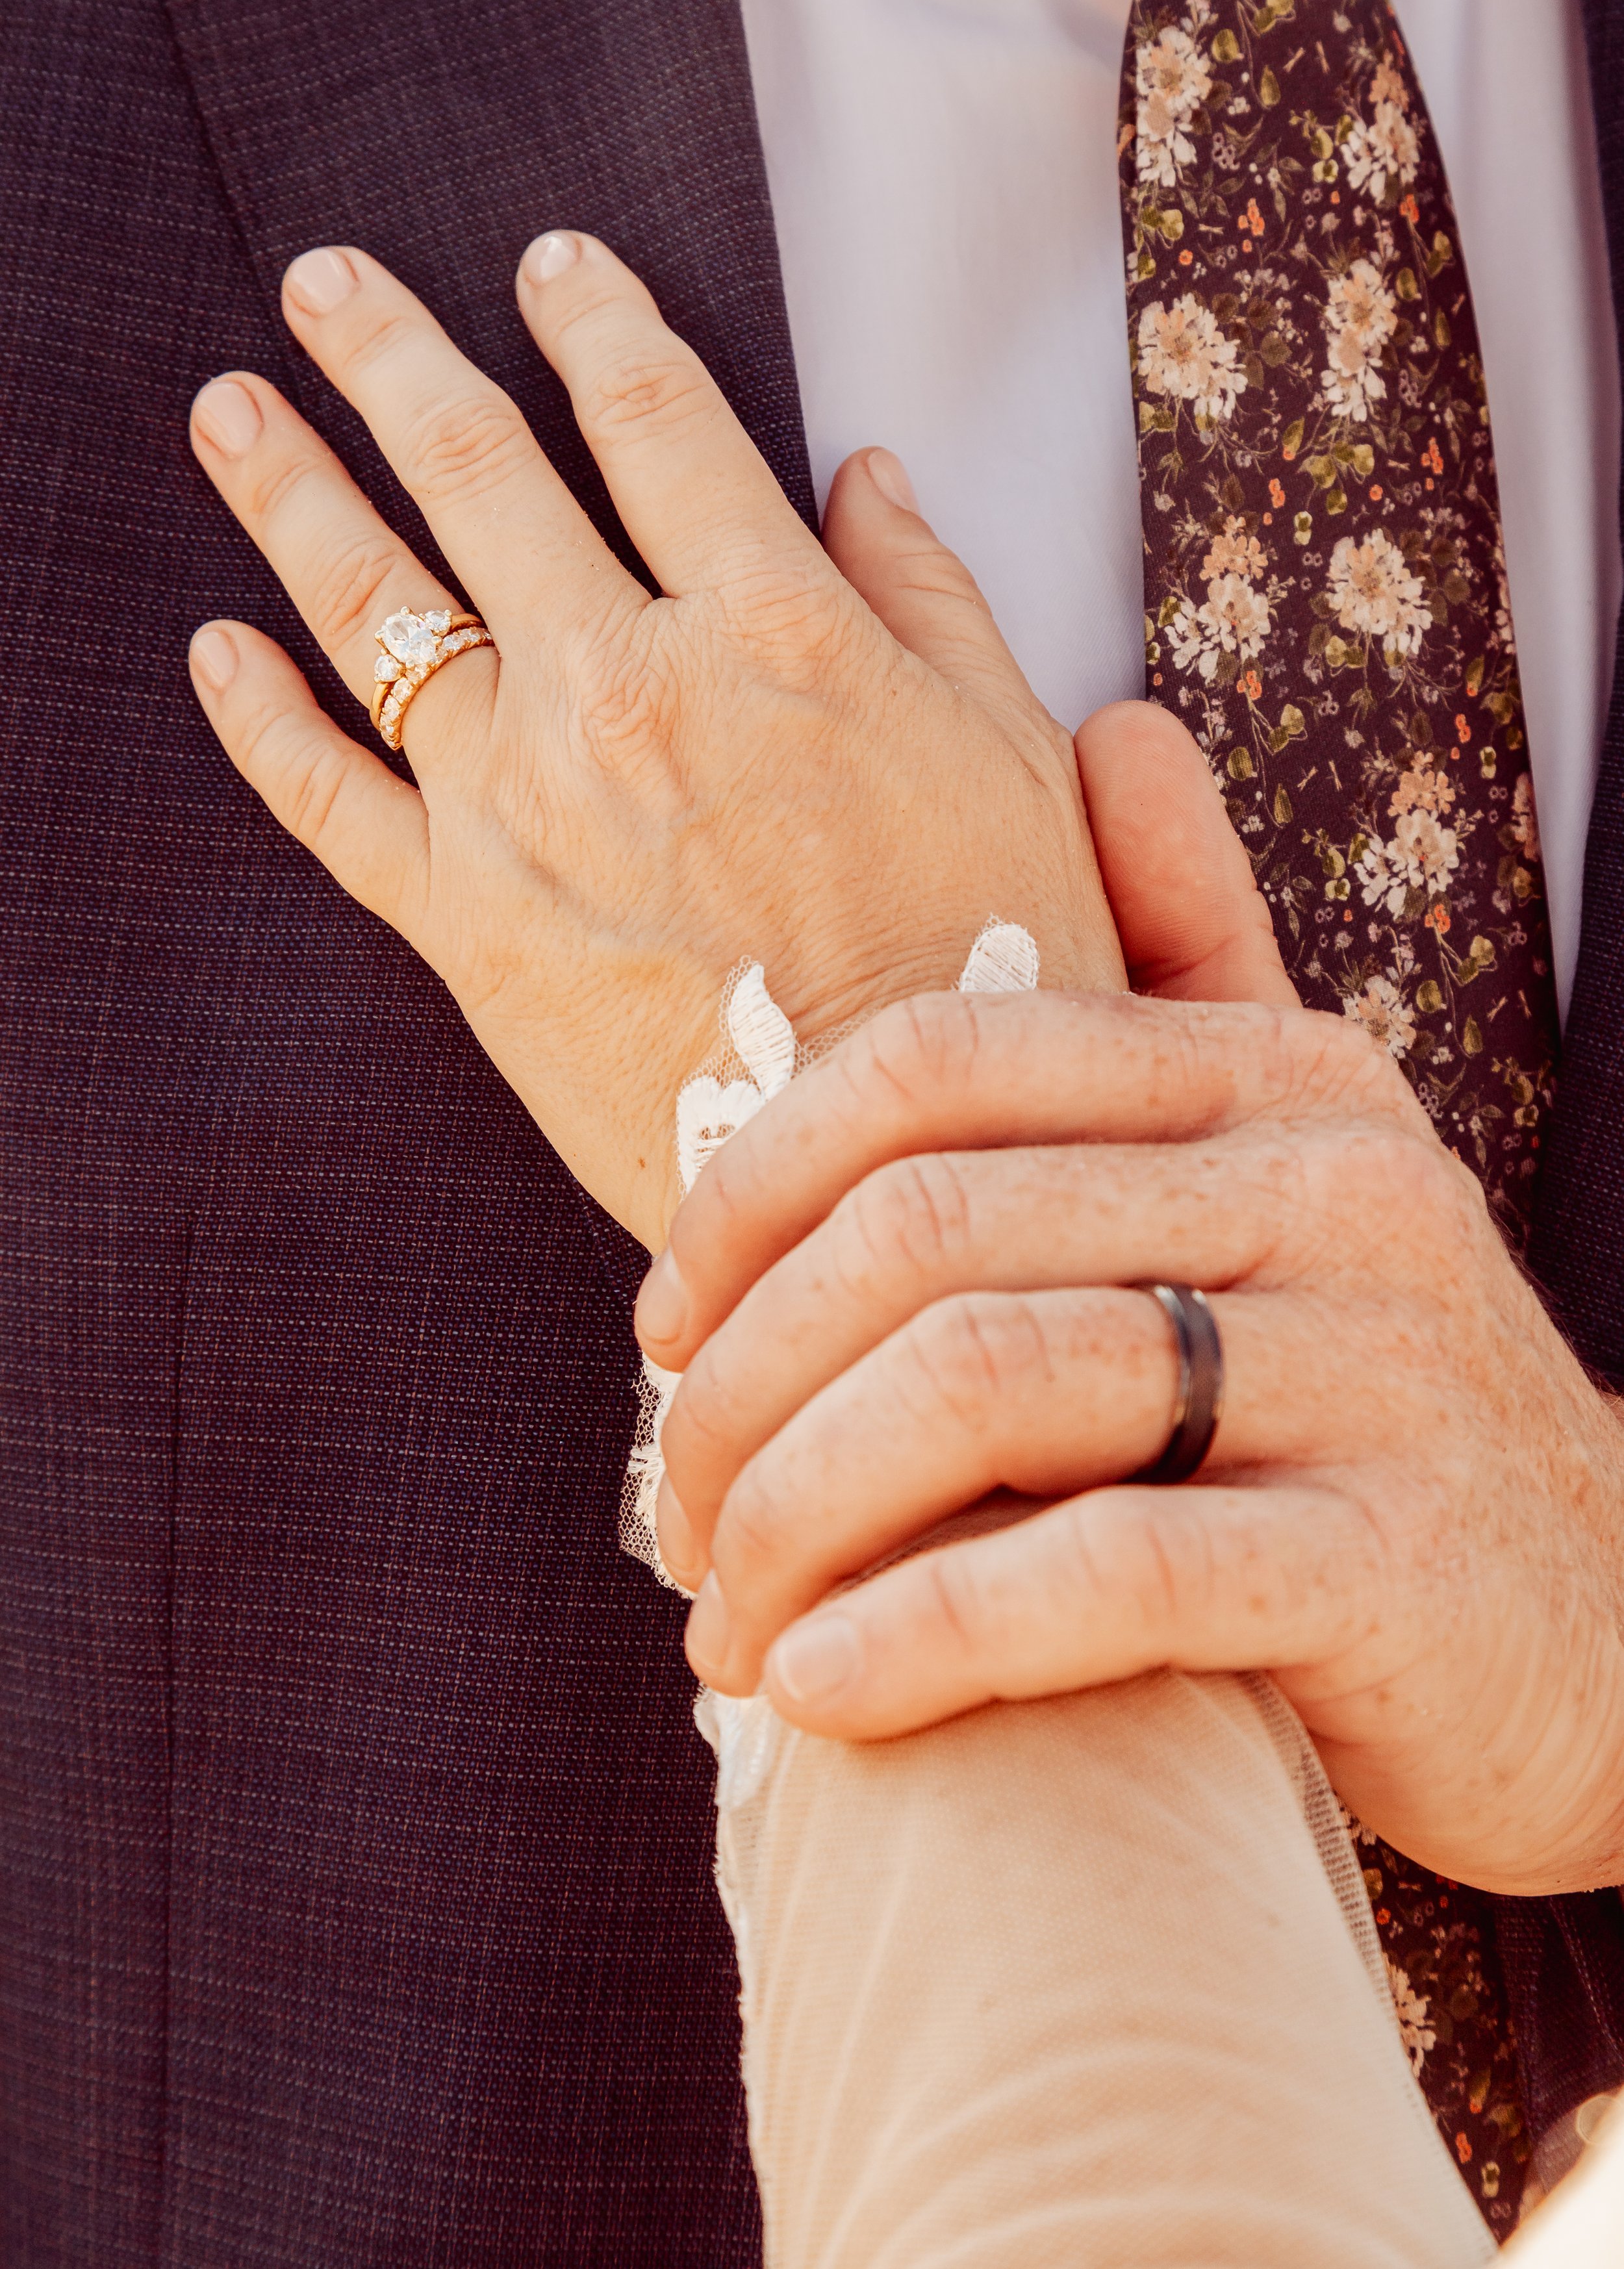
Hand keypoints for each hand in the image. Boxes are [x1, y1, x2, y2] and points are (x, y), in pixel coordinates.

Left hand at [186, 233, 1122, 1249]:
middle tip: (325, 283)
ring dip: (291, 487)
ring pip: (375, 607)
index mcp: (772, 629)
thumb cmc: (980, 968)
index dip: (596, 322)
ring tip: (228, 410)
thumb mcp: (1013, 759)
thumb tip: (865, 474)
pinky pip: (330, 799)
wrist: (882, 1168)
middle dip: (389, 355)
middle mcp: (626, 688)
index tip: (550, 265)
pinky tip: (216, 649)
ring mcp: (526, 805)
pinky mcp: (463, 923)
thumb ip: (931, 601)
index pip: (657, 419)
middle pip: (476, 470)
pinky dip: (262, 716)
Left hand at [641, 723, 1623, 1893]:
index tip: (664, 1323)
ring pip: (988, 1388)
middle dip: (745, 1387)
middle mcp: (1334, 1185)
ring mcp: (1376, 1367)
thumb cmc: (1377, 1397)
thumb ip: (1202, 958)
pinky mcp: (1393, 1559)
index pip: (936, 1062)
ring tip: (722, 1623)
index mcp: (1276, 1075)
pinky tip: (818, 1693)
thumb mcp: (1303, 1153)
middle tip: (672, 1512)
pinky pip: (1102, 1572)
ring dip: (803, 1518)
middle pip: (925, 1233)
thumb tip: (1119, 726)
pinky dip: (921, 1635)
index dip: (753, 1189)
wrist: (1605, 1637)